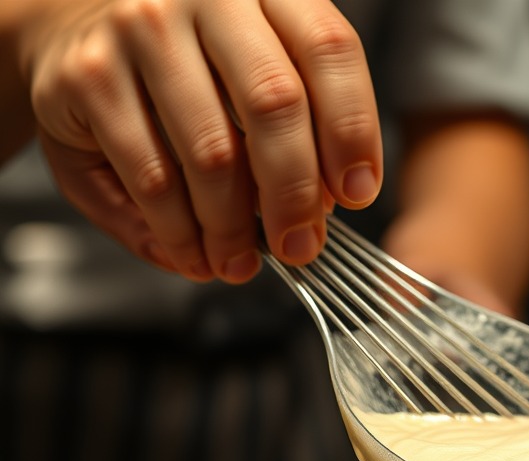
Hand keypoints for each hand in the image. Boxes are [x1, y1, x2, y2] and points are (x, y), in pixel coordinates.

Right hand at [21, 0, 382, 281]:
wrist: (69, 28)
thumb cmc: (183, 63)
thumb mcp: (250, 68)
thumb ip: (298, 122)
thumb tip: (325, 206)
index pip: (329, 48)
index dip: (352, 129)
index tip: (358, 193)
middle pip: (275, 104)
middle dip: (296, 195)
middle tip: (300, 248)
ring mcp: (140, 27)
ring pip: (213, 154)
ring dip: (234, 229)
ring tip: (240, 263)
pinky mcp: (90, 76)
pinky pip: (154, 178)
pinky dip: (182, 233)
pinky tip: (195, 254)